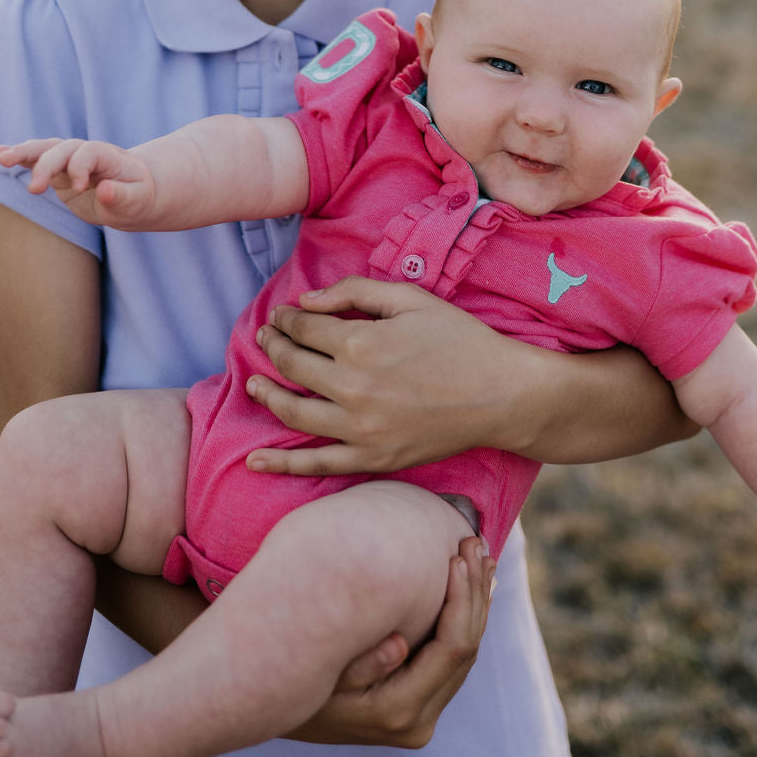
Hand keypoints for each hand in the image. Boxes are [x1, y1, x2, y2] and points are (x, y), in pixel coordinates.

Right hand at [0, 137, 157, 227]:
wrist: (132, 193)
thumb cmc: (137, 196)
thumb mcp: (137, 200)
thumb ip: (122, 196)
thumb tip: (104, 191)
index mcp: (107, 155)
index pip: (88, 153)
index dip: (80, 167)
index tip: (80, 188)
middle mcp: (85, 152)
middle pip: (61, 149)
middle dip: (46, 165)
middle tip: (34, 189)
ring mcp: (69, 160)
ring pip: (45, 150)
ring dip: (24, 153)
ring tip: (2, 157)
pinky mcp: (57, 172)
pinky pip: (37, 160)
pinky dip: (21, 158)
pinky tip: (2, 155)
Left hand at [244, 277, 531, 475]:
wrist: (502, 395)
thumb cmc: (460, 340)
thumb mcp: (410, 299)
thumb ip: (354, 292)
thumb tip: (307, 300)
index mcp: (360, 344)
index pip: (304, 329)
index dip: (287, 318)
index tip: (283, 315)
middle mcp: (352, 388)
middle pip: (292, 366)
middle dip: (273, 347)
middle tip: (267, 338)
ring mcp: (360, 429)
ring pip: (293, 413)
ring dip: (266, 395)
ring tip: (254, 383)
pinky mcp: (372, 458)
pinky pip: (317, 465)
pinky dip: (282, 465)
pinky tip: (256, 461)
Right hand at [286, 536, 495, 745]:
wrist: (263, 708)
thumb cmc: (286, 680)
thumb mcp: (315, 670)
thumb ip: (359, 663)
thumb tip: (401, 644)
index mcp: (398, 712)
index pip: (452, 649)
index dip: (461, 599)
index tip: (458, 557)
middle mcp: (417, 722)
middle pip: (466, 649)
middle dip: (474, 593)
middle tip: (475, 542)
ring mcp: (419, 718)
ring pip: (464, 653)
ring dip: (473, 602)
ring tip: (480, 557)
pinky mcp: (416, 706)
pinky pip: (451, 658)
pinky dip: (462, 618)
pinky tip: (469, 587)